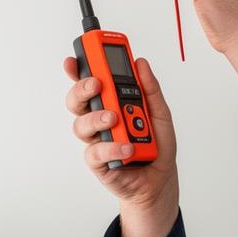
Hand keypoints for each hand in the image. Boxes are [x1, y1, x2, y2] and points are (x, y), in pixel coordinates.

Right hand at [61, 55, 178, 210]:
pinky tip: (127, 147)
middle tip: (96, 84)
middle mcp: (99, 119)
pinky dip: (112, 147)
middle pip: (77, 100)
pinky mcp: (98, 162)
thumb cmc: (157, 145)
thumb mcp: (160, 113)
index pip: (89, 82)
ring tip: (114, 118)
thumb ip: (150, 89)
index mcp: (111, 103)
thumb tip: (141, 63)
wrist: (161, 179)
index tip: (76, 57)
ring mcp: (97, 140)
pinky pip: (95, 152)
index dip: (78, 68)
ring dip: (97, 118)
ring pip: (82, 125)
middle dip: (82, 88)